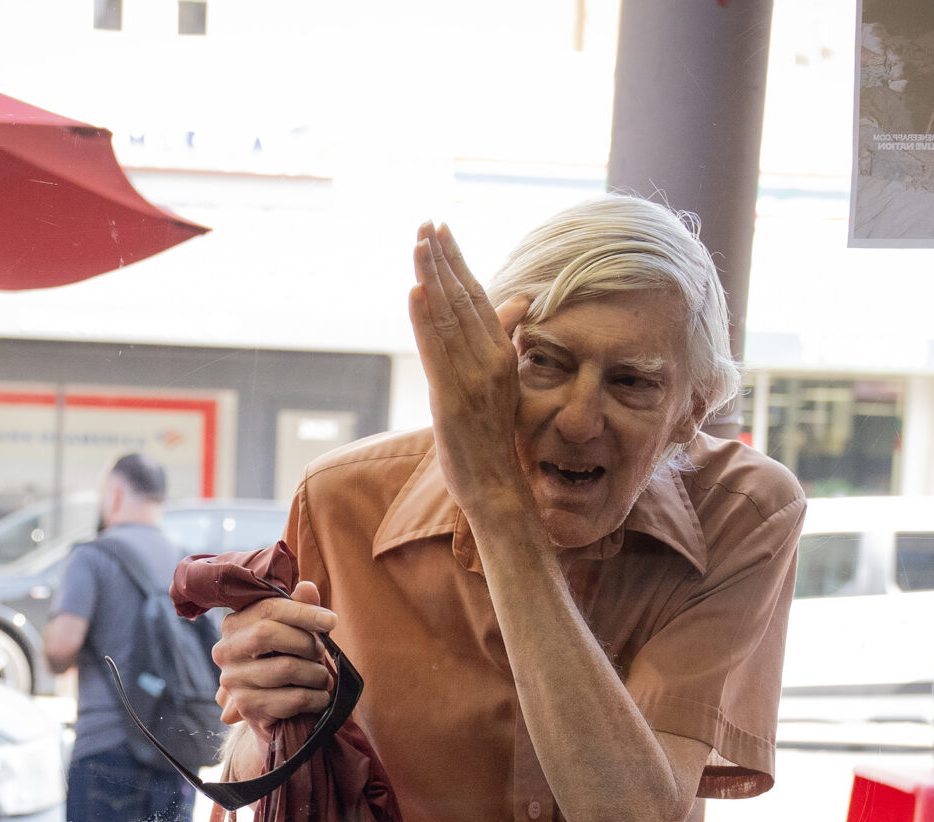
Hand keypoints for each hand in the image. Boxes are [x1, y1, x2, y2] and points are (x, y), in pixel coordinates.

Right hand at [214, 579, 335, 736]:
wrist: (278, 714)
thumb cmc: (287, 663)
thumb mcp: (295, 632)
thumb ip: (301, 609)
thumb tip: (307, 587)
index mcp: (234, 624)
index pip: (268, 609)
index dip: (303, 612)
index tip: (332, 620)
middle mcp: (225, 651)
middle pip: (268, 633)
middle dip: (306, 642)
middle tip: (322, 653)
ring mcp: (233, 681)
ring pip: (286, 668)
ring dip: (317, 674)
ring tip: (323, 678)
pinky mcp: (248, 708)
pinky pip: (293, 698)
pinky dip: (316, 698)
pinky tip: (321, 697)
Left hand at [409, 222, 534, 529]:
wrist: (498, 486)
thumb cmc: (495, 439)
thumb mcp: (503, 383)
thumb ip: (503, 341)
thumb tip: (518, 301)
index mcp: (500, 355)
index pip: (478, 298)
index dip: (459, 263)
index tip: (443, 231)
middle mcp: (489, 361)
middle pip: (463, 299)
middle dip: (444, 259)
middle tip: (426, 223)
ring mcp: (470, 379)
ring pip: (448, 318)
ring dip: (432, 277)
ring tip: (418, 243)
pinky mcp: (450, 399)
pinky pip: (435, 351)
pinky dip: (424, 320)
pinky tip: (416, 291)